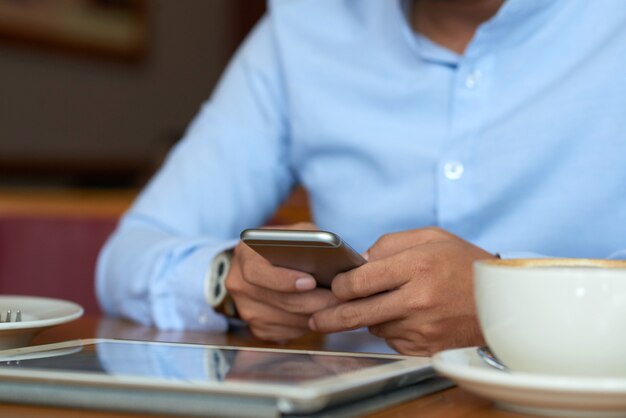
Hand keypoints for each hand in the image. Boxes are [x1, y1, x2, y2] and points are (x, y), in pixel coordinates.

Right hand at [226, 223, 338, 341]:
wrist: (262, 264)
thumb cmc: (285, 246)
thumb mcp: (294, 232)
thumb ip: (308, 239)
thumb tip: (332, 256)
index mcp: (245, 255)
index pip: (257, 272)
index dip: (284, 280)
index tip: (310, 282)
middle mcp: (239, 284)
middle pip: (279, 301)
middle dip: (314, 301)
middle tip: (339, 298)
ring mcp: (246, 309)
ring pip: (287, 321)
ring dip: (315, 315)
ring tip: (338, 306)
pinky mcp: (257, 328)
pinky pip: (288, 333)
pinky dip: (308, 325)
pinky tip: (321, 313)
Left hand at [309, 227, 493, 354]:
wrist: (503, 298)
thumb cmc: (464, 263)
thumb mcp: (430, 237)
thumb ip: (389, 244)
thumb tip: (358, 262)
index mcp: (416, 266)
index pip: (358, 282)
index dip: (340, 285)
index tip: (335, 285)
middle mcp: (417, 300)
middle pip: (357, 314)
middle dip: (330, 316)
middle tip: (317, 317)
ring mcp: (422, 328)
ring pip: (374, 327)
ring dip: (370, 318)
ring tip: (387, 303)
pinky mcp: (427, 347)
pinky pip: (393, 341)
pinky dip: (392, 330)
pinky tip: (408, 316)